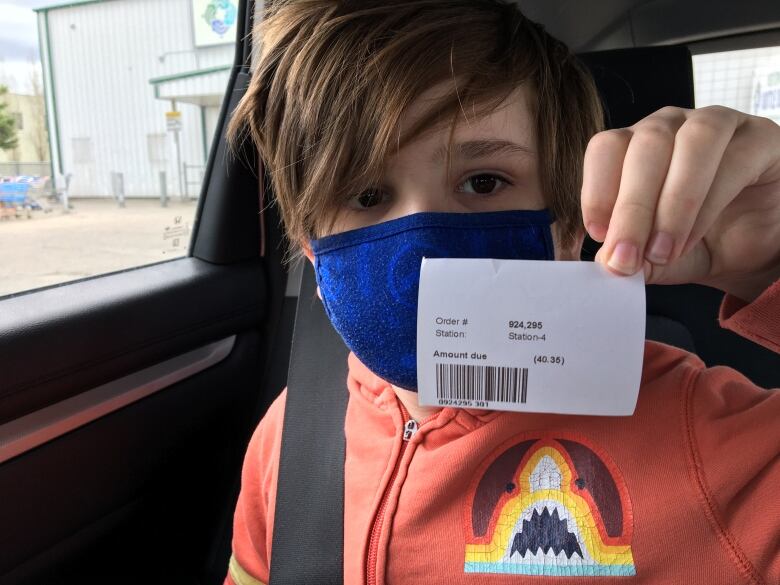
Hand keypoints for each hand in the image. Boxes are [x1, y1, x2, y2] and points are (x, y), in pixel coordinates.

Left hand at [582, 106, 779, 301]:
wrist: (762, 249)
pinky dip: (706, 204)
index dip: (596, 190)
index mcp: (635, 146)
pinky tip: (691, 239)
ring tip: (662, 252)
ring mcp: (716, 124)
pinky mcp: (760, 137)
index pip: (606, 148)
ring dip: (671, 203)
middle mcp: (672, 127)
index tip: (597, 235)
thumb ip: (635, 257)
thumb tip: (608, 263)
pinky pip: (732, 158)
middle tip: (626, 257)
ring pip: (688, 143)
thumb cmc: (702, 241)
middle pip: (643, 146)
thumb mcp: (660, 258)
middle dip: (631, 208)